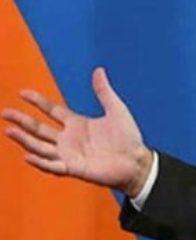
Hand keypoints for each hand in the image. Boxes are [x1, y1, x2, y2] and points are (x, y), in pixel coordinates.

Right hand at [1, 67, 152, 196]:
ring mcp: (70, 154)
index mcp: (77, 124)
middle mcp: (69, 139)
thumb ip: (104, 92)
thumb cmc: (128, 137)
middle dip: (22, 121)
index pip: (51, 111)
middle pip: (40, 129)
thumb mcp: (116, 110)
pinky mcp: (75, 168)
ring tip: (9, 131)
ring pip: (41, 147)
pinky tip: (28, 155)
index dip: (38, 102)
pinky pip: (54, 166)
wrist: (137, 161)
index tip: (22, 92)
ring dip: (25, 140)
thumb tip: (98, 70)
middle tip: (5, 112)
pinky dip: (41, 162)